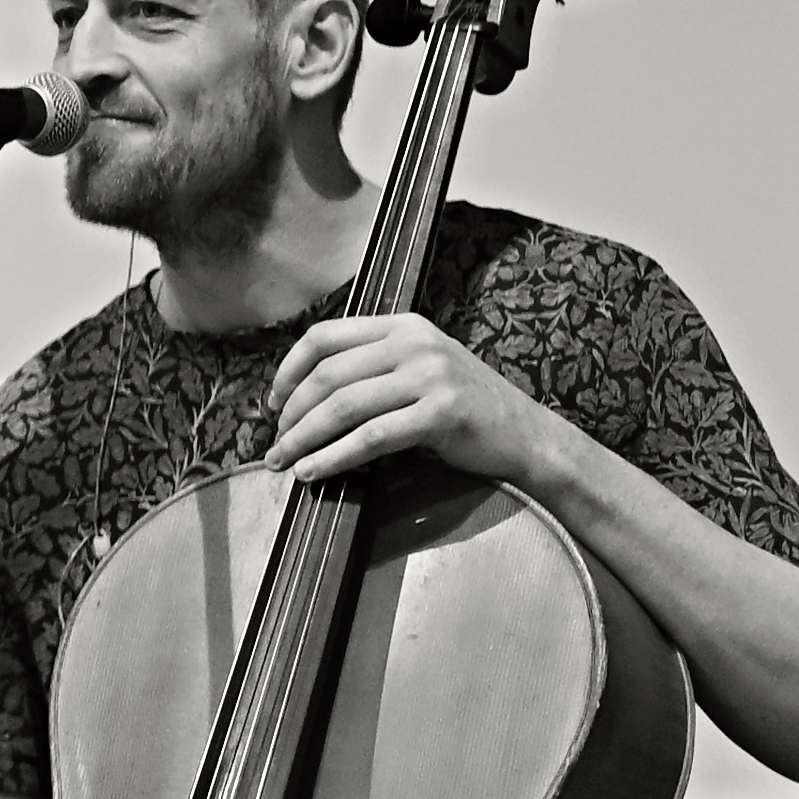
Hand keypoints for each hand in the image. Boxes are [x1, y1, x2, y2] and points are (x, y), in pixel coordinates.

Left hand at [265, 312, 568, 488]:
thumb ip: (372, 371)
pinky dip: (333, 457)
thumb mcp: (418, 371)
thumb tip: (304, 399)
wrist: (526, 435)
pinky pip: (370, 437)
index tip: (273, 404)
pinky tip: (313, 472)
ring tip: (283, 462)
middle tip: (275, 444)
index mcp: (403, 327)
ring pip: (343, 407)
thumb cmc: (464, 410)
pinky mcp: (440, 412)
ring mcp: (430, 375)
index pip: (324, 337)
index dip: (288, 371)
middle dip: (291, 414)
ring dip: (303, 438)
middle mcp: (415, 343)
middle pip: (327, 376)